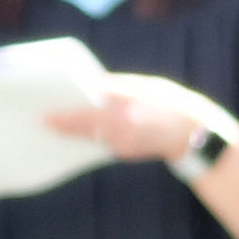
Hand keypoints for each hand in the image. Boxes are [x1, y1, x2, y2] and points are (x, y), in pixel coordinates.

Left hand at [41, 78, 220, 163]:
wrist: (194, 134)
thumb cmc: (169, 102)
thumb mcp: (144, 86)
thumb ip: (117, 88)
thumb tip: (92, 86)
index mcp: (126, 112)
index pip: (87, 116)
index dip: (64, 119)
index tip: (45, 118)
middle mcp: (122, 132)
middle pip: (85, 130)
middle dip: (65, 126)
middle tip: (44, 122)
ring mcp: (124, 146)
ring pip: (92, 139)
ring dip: (76, 133)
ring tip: (57, 125)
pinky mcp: (126, 153)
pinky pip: (102, 144)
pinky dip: (91, 137)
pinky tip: (80, 131)